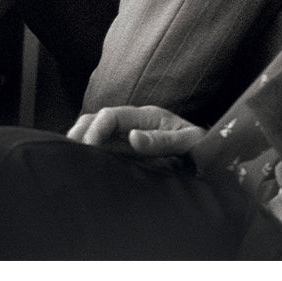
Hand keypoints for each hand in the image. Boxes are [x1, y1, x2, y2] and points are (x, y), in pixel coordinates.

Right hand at [67, 105, 203, 156]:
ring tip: (71, 159)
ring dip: (81, 141)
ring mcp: (129, 135)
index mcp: (147, 116)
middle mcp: (134, 123)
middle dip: (80, 132)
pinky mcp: (128, 150)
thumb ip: (162, 140)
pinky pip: (104, 148)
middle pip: (96, 118)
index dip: (96, 129)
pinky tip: (83, 165)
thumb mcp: (188, 142)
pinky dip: (90, 152)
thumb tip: (133, 138)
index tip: (89, 148)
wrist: (210, 154)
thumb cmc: (201, 146)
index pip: (111, 115)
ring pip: (95, 130)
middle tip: (70, 154)